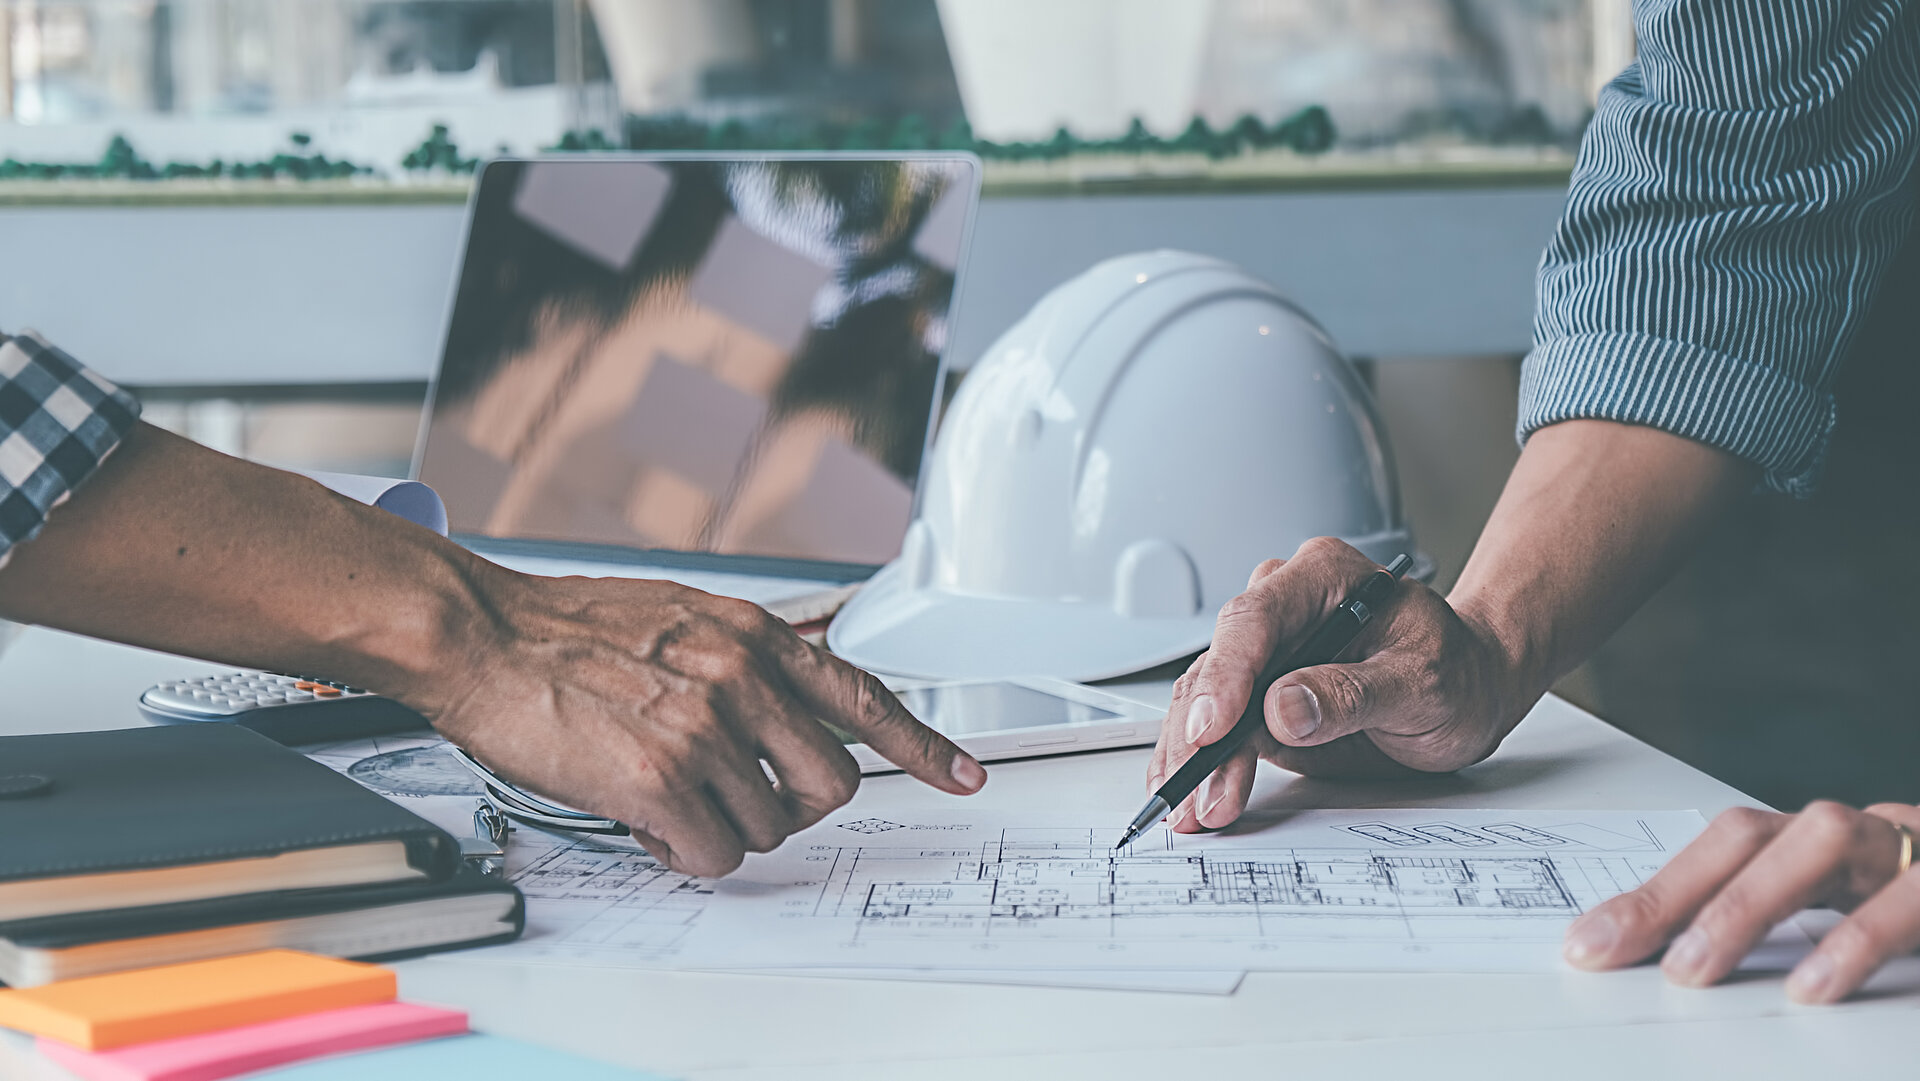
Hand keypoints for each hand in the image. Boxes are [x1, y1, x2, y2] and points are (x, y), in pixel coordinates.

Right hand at [415, 568, 986, 877]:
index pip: (864, 697)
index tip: (962, 775)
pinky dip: (681, 851)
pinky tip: (643, 817)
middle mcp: (744, 678)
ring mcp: (706, 728)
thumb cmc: (565, 629)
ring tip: (664, 793)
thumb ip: (742, 659)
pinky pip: (711, 855)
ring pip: (765, 828)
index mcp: (754, 635)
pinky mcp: (660, 777)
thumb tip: (779, 714)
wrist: (484, 635)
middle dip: (789, 806)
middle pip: (829, 786)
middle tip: (735, 799)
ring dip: (720, 827)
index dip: (923, 746)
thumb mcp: (681, 613)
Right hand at [1145, 537, 1534, 832]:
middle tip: (1201, 790)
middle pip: (1219, 663)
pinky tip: (1196, 795)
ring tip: (1198, 809)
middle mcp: (1284, 610)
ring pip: (1206, 699)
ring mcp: (1266, 655)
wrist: (1469, 692)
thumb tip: (1282, 708)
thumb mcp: (1424, 683)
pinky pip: (1216, 727)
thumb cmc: (1456, 674)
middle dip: (1201, 734)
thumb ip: (1353, 693)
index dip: (1226, 674)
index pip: (1255, 618)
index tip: (1213, 729)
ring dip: (1195, 757)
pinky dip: (1204, 764)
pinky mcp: (1257, 698)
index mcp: (1324, 578)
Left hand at [1564, 802, 1919, 1002]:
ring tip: (1694, 969)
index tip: (1587, 944)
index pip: (1721, 848)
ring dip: (1748, 903)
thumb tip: (1673, 961)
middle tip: (1614, 953)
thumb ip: (1776, 933)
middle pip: (1751, 834)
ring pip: (1824, 840)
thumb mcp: (1847, 921)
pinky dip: (1856, 939)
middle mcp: (1865, 834)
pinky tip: (1812, 986)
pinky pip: (1912, 895)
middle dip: (1674, 892)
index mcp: (1823, 847)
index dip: (1653, 890)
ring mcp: (1918, 847)